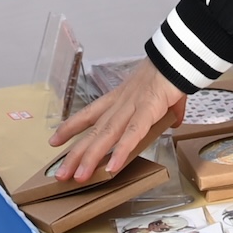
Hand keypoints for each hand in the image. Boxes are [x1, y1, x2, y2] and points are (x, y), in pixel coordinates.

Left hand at [51, 61, 181, 180]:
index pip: (90, 114)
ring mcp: (132, 106)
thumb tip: (174, 121)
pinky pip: (132, 133)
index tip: (54, 140)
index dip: (71, 127)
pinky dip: (121, 150)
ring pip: (107, 134)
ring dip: (91, 157)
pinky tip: (113, 167)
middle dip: (76, 153)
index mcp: (120, 98)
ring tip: (79, 176)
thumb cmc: (169, 72)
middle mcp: (120, 103)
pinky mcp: (148, 109)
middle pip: (94, 131)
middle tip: (61, 174)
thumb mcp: (163, 94)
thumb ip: (168, 111)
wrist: (178, 56)